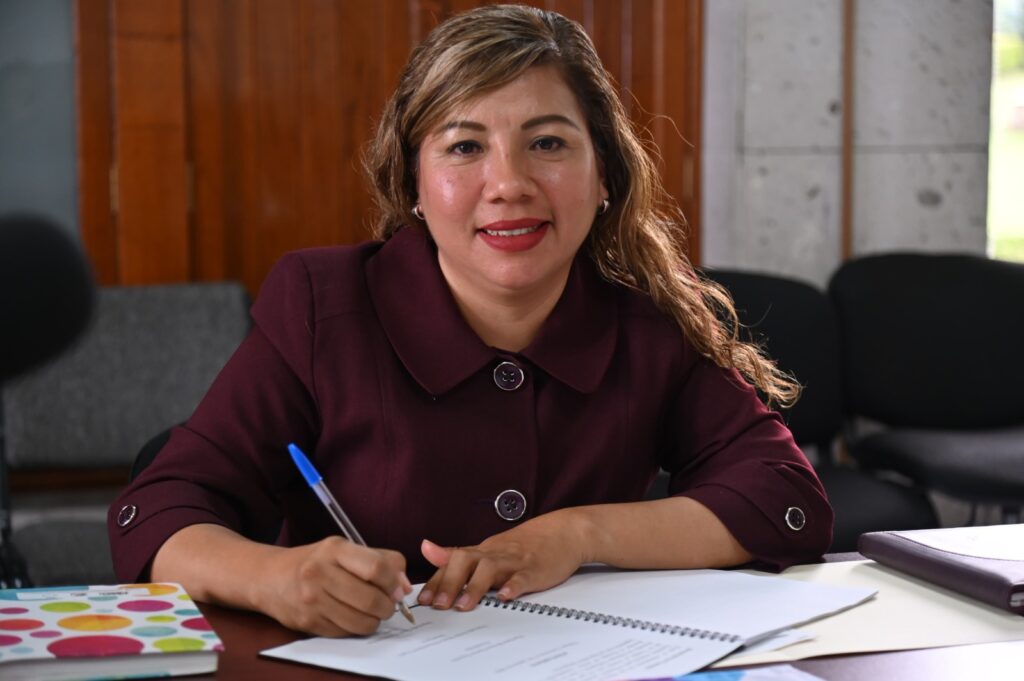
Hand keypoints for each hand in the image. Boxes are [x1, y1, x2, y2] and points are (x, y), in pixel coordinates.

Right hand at [255, 536, 411, 636]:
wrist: (270, 577)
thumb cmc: (316, 561)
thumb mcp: (346, 549)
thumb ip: (381, 560)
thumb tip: (404, 587)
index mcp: (334, 549)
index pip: (376, 568)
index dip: (394, 582)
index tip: (398, 589)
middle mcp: (320, 573)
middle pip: (371, 599)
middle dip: (388, 607)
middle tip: (388, 605)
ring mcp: (312, 600)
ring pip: (361, 622)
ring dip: (374, 621)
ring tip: (372, 612)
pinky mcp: (308, 622)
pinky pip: (345, 632)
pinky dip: (355, 628)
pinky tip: (351, 616)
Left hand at [418, 509, 588, 611]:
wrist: (562, 532)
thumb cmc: (523, 546)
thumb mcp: (488, 549)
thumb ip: (458, 555)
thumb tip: (426, 548)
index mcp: (482, 552)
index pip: (452, 564)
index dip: (436, 581)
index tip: (422, 601)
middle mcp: (494, 554)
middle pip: (465, 561)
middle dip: (449, 583)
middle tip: (438, 606)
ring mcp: (515, 561)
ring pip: (490, 569)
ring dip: (475, 587)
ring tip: (463, 606)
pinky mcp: (535, 569)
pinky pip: (523, 576)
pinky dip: (513, 585)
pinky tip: (505, 597)